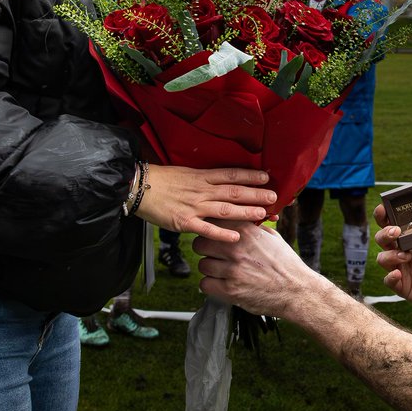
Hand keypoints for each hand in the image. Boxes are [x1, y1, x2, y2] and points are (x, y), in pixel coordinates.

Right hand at [140, 165, 275, 242]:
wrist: (137, 187)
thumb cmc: (160, 180)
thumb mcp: (185, 173)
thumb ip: (203, 178)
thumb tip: (220, 180)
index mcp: (202, 177)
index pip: (231, 175)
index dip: (250, 175)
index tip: (267, 177)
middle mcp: (201, 190)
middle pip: (233, 192)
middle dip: (255, 194)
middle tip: (274, 197)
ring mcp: (194, 206)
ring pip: (224, 209)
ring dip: (245, 212)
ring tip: (263, 214)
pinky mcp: (184, 222)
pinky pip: (206, 229)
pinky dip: (222, 233)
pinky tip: (236, 237)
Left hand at [194, 221, 320, 317]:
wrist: (297, 290)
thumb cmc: (285, 264)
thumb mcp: (272, 237)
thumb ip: (251, 227)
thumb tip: (237, 219)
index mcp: (246, 231)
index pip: (212, 222)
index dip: (212, 230)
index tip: (214, 235)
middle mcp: (236, 248)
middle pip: (200, 243)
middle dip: (206, 249)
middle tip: (214, 254)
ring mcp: (232, 270)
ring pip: (202, 265)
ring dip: (210, 269)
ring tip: (222, 271)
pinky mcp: (230, 291)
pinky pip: (205, 284)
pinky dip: (211, 285)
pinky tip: (221, 284)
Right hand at [373, 203, 411, 314]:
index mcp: (409, 237)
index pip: (390, 223)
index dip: (383, 215)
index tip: (383, 209)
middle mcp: (400, 251)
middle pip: (381, 239)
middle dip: (384, 233)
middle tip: (396, 232)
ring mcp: (400, 268)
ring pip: (382, 258)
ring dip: (390, 255)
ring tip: (407, 256)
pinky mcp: (401, 285)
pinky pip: (388, 280)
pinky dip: (390, 276)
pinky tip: (398, 274)